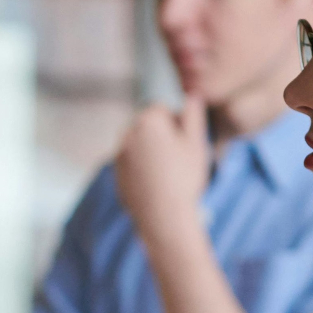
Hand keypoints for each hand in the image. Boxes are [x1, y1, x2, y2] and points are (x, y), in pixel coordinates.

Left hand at [114, 98, 209, 257]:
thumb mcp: (196, 144)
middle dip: (162, 137)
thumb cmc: (183, 178)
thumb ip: (193, 115)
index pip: (163, 110)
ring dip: (152, 152)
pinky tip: (157, 184)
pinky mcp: (116, 173)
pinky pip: (132, 163)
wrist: (163, 217)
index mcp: (148, 120)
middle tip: (178, 161)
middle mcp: (128, 133)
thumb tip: (192, 95)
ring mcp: (119, 154)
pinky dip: (142, 169)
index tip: (185, 144)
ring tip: (168, 174)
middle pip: (148, 126)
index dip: (178, 125)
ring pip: (140, 145)